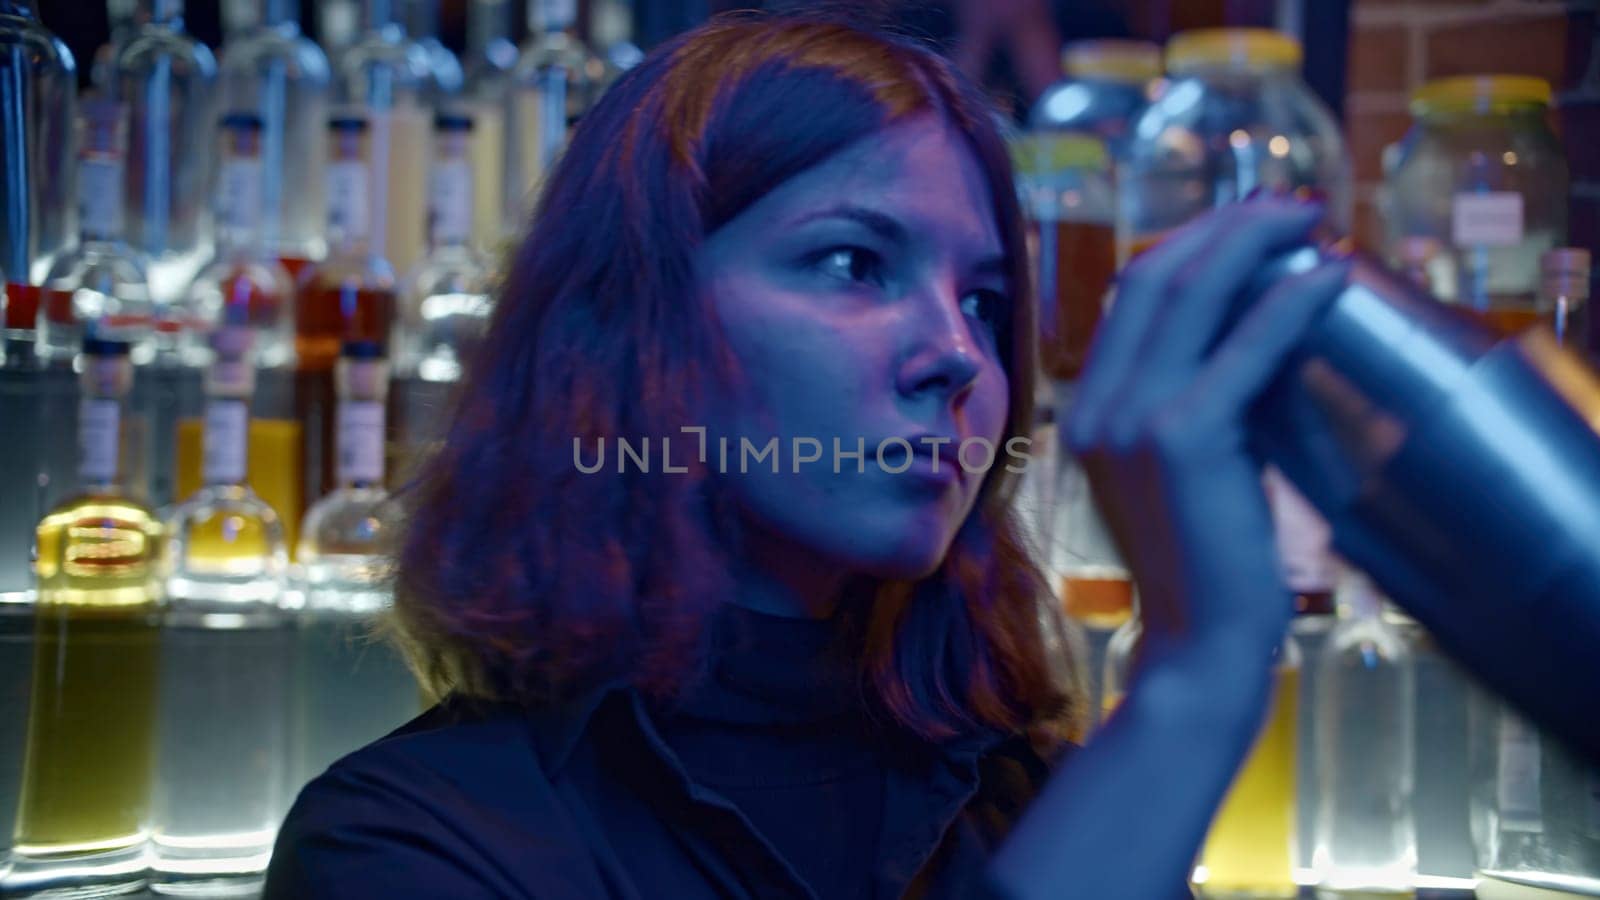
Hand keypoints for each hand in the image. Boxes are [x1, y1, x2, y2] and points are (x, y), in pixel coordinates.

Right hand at [1063, 198, 1349, 656]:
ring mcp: (1130, 421)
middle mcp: (1097, 407)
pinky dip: (1287, 302)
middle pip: (1151, 276)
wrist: (1200, 646)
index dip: (1193, 244)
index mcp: (1090, 411)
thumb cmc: (1208, 565)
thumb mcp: (1185, 469)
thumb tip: (1262, 328)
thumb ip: (1199, 401)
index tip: (1252, 224)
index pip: (1130, 297)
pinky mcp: (1180, 441)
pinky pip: (1240, 348)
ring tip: (1309, 221)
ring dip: (1254, 243)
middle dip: (1224, 227)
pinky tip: (1328, 279)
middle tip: (1290, 207)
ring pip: (1187, 293)